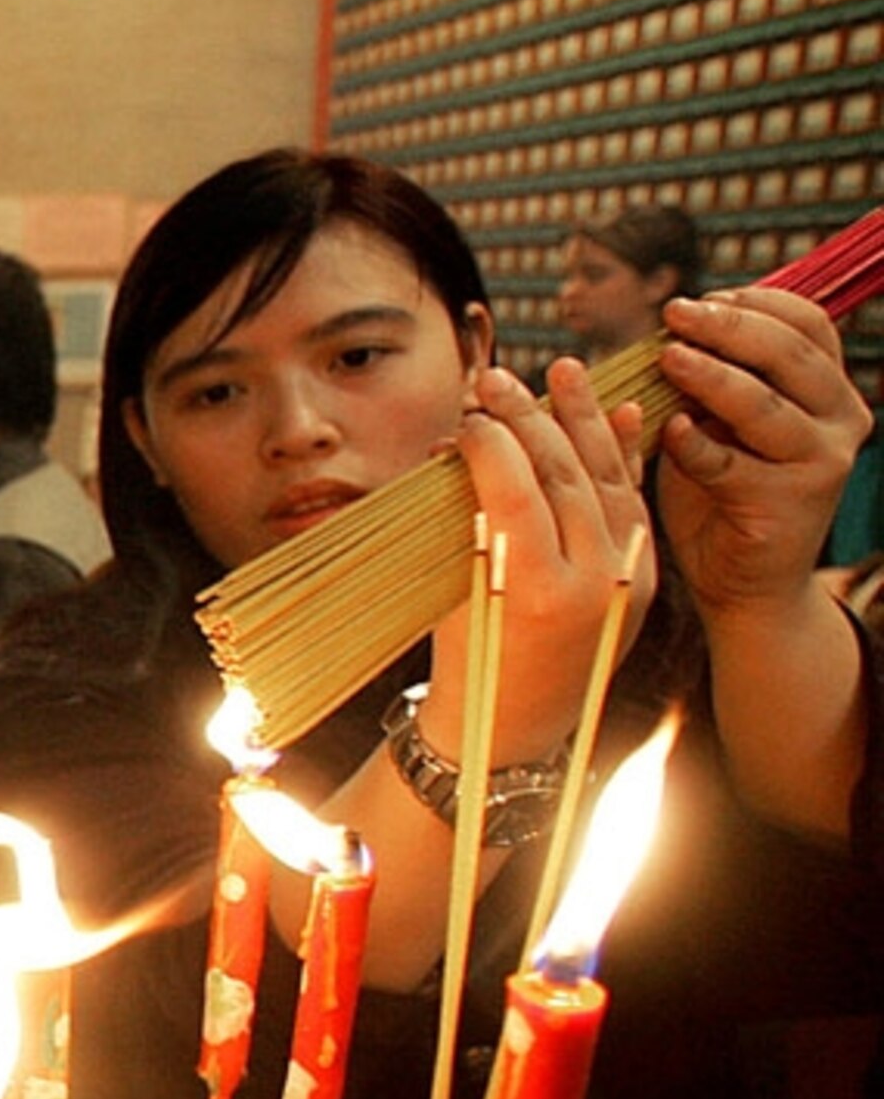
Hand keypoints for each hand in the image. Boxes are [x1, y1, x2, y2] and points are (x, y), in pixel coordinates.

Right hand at [432, 360, 656, 766]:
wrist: (519, 727)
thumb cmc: (466, 663)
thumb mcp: (453, 594)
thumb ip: (463, 521)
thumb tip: (454, 447)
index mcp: (536, 593)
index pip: (516, 491)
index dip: (490, 444)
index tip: (466, 415)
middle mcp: (595, 582)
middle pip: (563, 475)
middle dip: (528, 419)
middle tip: (496, 380)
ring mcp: (630, 577)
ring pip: (606, 478)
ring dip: (581, 419)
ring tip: (559, 371)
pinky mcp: (646, 574)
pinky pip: (634, 499)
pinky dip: (624, 453)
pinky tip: (616, 410)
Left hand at [649, 287, 870, 622]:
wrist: (743, 582)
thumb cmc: (720, 492)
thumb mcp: (718, 423)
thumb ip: (709, 380)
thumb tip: (668, 326)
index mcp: (828, 390)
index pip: (808, 323)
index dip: (756, 301)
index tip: (701, 298)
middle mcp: (839, 419)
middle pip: (789, 352)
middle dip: (727, 326)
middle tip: (673, 314)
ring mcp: (820, 461)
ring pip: (763, 404)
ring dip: (710, 376)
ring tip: (666, 358)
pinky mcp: (789, 503)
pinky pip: (732, 464)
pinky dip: (696, 445)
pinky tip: (668, 430)